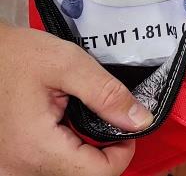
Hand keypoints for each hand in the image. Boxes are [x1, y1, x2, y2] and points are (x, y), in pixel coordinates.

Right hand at [0, 23, 153, 175]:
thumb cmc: (13, 54)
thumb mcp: (68, 64)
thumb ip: (107, 94)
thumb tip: (140, 120)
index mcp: (35, 148)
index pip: (97, 174)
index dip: (123, 152)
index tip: (127, 126)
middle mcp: (18, 168)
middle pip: (82, 175)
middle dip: (104, 150)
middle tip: (107, 116)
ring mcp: (11, 167)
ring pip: (66, 172)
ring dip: (83, 150)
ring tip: (83, 116)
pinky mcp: (10, 161)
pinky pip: (47, 165)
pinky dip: (65, 148)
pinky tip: (66, 123)